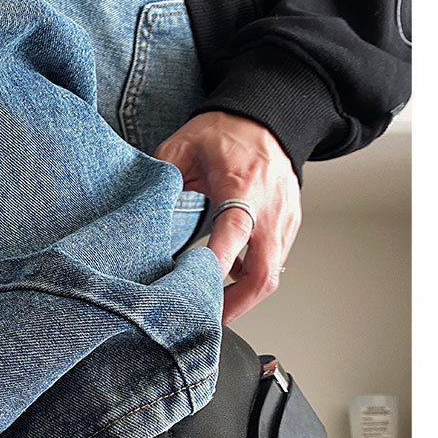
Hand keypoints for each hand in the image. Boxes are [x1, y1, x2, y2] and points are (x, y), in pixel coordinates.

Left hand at [154, 111, 300, 323]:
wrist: (268, 117)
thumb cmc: (226, 132)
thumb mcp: (182, 146)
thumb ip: (163, 181)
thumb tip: (146, 215)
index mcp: (242, 187)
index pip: (233, 235)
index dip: (215, 268)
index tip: (194, 291)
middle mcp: (269, 208)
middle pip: (264, 274)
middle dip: (236, 304)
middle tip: (209, 319)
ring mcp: (285, 219)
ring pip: (272, 274)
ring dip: (245, 294)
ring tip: (215, 304)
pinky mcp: (290, 224)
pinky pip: (275, 260)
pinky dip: (254, 274)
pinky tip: (232, 275)